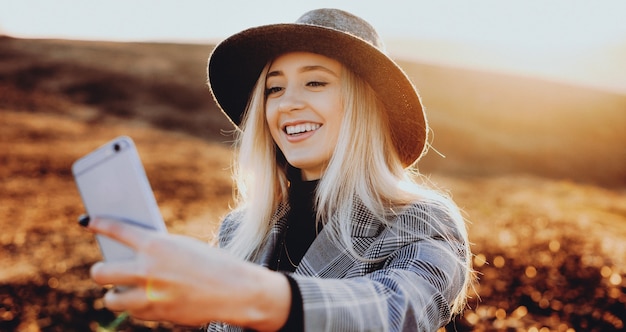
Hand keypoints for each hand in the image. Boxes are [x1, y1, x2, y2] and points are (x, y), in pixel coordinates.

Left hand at [86, 217, 290, 328]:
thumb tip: (130, 257)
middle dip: (100, 271)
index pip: (116, 230)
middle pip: (101, 272)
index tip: (88, 221)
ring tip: (121, 290)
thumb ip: (156, 250)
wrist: (236, 291)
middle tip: (104, 269)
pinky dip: (135, 306)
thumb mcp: (183, 247)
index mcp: (156, 244)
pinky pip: (132, 312)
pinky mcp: (156, 315)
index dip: (98, 224)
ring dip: (114, 294)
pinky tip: (144, 300)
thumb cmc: (212, 264)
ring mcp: (150, 295)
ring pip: (110, 299)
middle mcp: (147, 270)